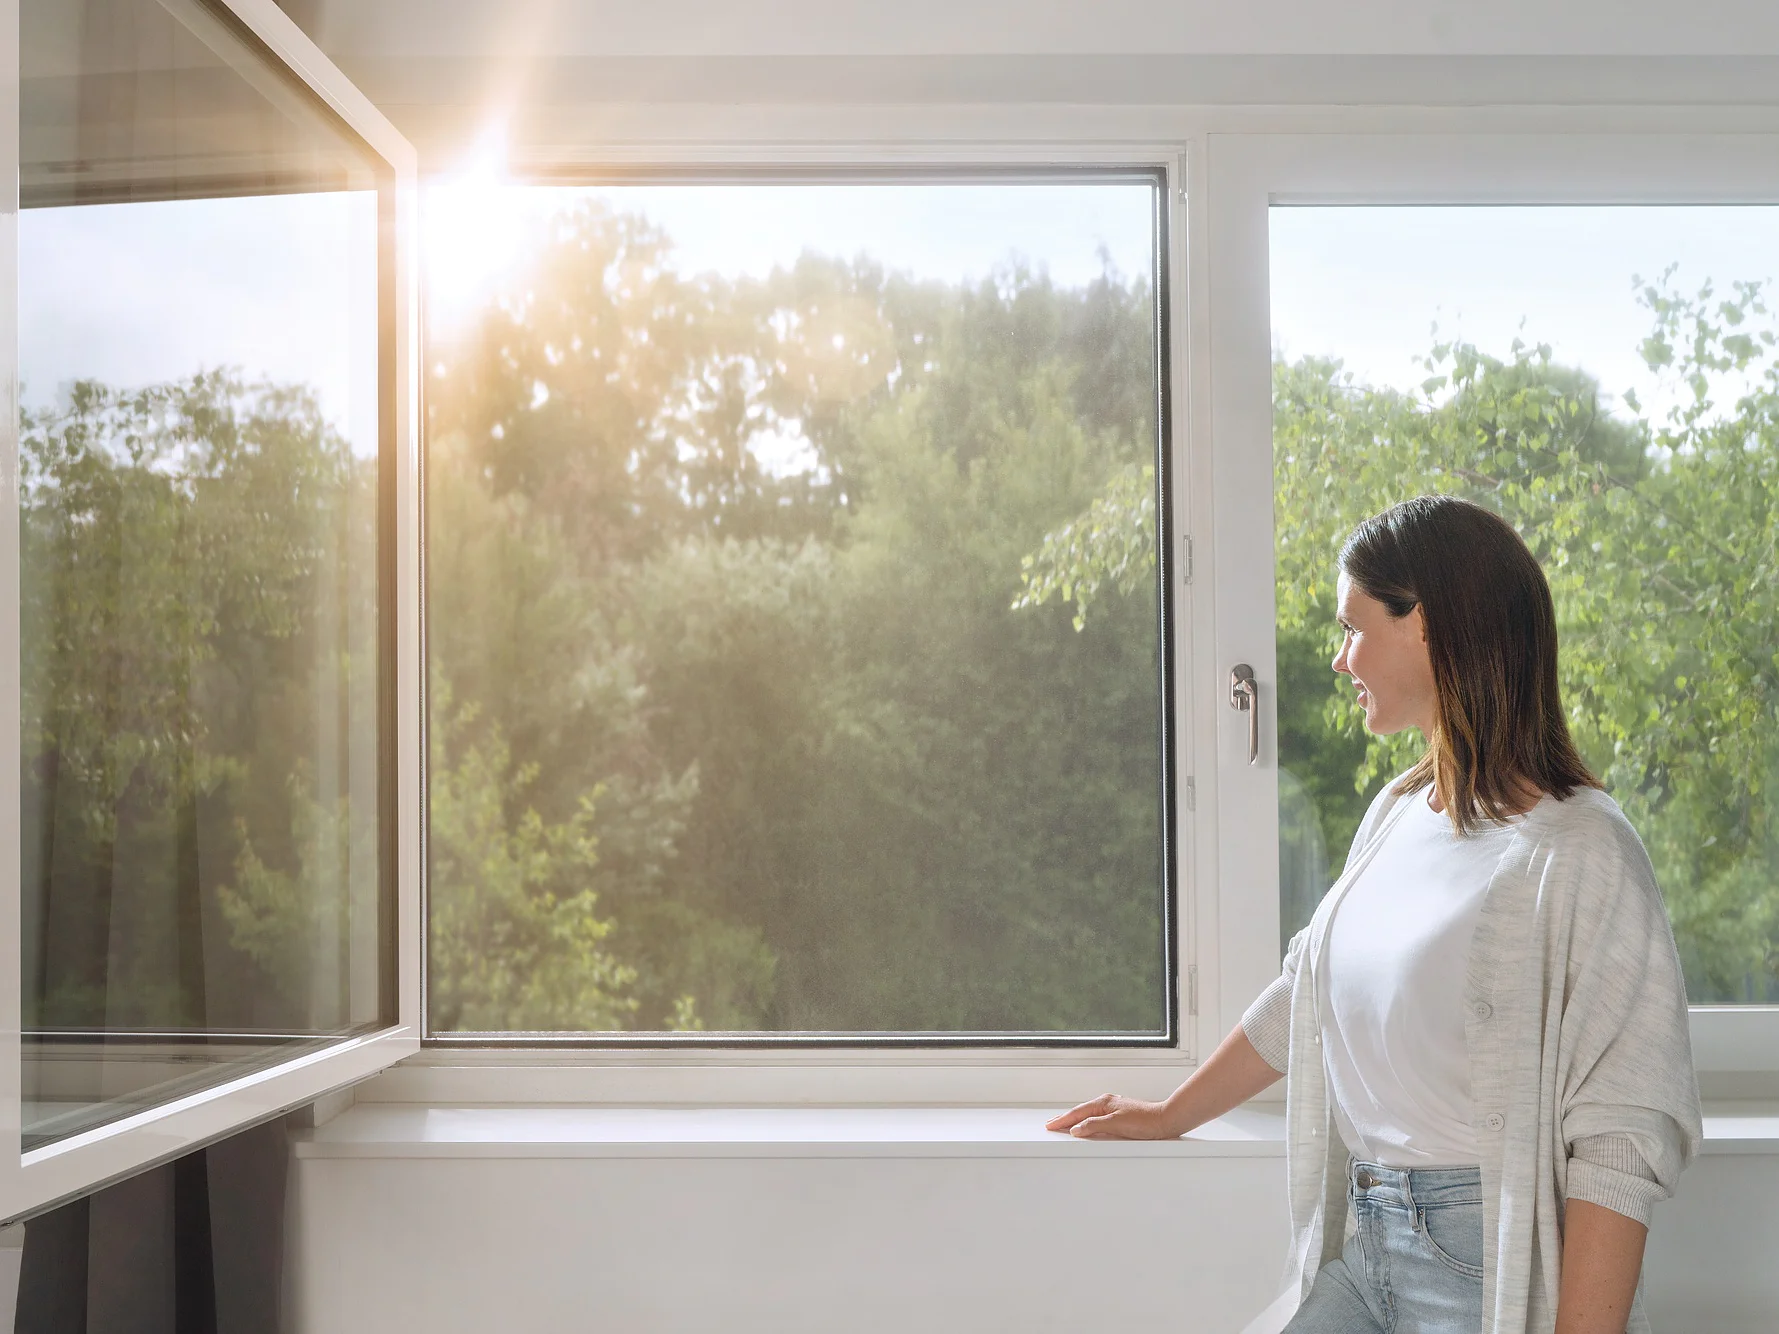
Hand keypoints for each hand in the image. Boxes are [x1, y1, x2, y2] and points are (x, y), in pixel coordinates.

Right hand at [1045, 1093, 1175, 1138]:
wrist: (1165, 1120)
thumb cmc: (1145, 1121)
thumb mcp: (1116, 1124)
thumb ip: (1094, 1126)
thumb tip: (1076, 1129)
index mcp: (1103, 1103)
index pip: (1077, 1113)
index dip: (1062, 1120)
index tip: (1050, 1125)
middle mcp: (1107, 1103)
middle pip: (1081, 1111)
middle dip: (1065, 1118)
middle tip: (1051, 1124)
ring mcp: (1114, 1109)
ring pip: (1088, 1114)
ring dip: (1075, 1120)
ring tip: (1065, 1125)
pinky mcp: (1121, 1116)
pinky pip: (1097, 1118)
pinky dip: (1087, 1122)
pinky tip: (1087, 1127)